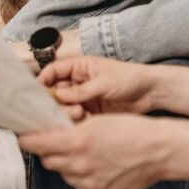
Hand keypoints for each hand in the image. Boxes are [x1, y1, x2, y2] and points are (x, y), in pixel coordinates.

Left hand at [18, 114, 168, 188]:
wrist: (158, 150)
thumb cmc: (131, 130)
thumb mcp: (97, 121)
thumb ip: (71, 130)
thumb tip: (51, 135)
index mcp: (78, 141)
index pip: (38, 144)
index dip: (28, 140)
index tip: (23, 138)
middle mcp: (80, 164)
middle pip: (48, 160)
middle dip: (50, 151)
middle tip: (59, 142)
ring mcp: (89, 183)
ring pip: (64, 174)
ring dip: (68, 164)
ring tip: (87, 154)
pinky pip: (79, 187)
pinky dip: (82, 178)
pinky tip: (96, 167)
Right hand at [38, 55, 158, 118]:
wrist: (151, 92)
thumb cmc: (129, 78)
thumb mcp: (103, 82)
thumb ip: (80, 91)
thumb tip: (58, 96)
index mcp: (79, 67)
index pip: (53, 72)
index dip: (43, 82)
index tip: (38, 95)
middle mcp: (78, 82)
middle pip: (55, 91)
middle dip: (56, 101)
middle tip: (67, 108)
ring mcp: (84, 97)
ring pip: (65, 106)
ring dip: (67, 112)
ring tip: (80, 114)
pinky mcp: (91, 111)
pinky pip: (76, 117)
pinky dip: (77, 121)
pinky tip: (85, 121)